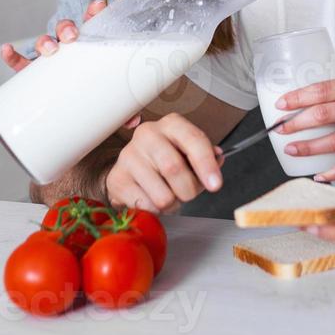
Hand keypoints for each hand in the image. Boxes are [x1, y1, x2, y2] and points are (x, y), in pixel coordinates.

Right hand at [0, 0, 139, 130]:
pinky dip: (12, 56)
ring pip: (44, 43)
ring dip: (45, 42)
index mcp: (89, 47)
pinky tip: (7, 50)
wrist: (72, 120)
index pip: (92, 23)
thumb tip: (134, 120)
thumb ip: (121, 109)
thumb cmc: (93, 99)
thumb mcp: (107, 102)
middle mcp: (67, 50)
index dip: (94, 12)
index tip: (98, 6)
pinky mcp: (32, 77)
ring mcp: (48, 62)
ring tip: (50, 50)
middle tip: (72, 36)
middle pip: (66, 29)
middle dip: (67, 28)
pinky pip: (19, 64)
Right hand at [105, 113, 223, 213]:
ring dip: (172, 204)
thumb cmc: (165, 161)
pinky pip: (146, 206)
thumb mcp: (188, 153)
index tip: (215, 185)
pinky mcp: (117, 179)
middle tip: (187, 193)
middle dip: (188, 190)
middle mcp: (147, 134)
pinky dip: (155, 210)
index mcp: (171, 124)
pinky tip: (152, 198)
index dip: (206, 164)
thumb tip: (217, 158)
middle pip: (174, 168)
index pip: (193, 139)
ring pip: (162, 194)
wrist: (131, 171)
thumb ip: (206, 156)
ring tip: (168, 195)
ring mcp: (129, 155)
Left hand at [275, 69, 334, 182]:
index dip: (298, 98)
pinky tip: (321, 175)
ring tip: (292, 149)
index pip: (321, 90)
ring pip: (334, 140)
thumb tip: (313, 102)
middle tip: (279, 129)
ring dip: (310, 147)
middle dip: (297, 124)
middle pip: (323, 114)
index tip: (281, 104)